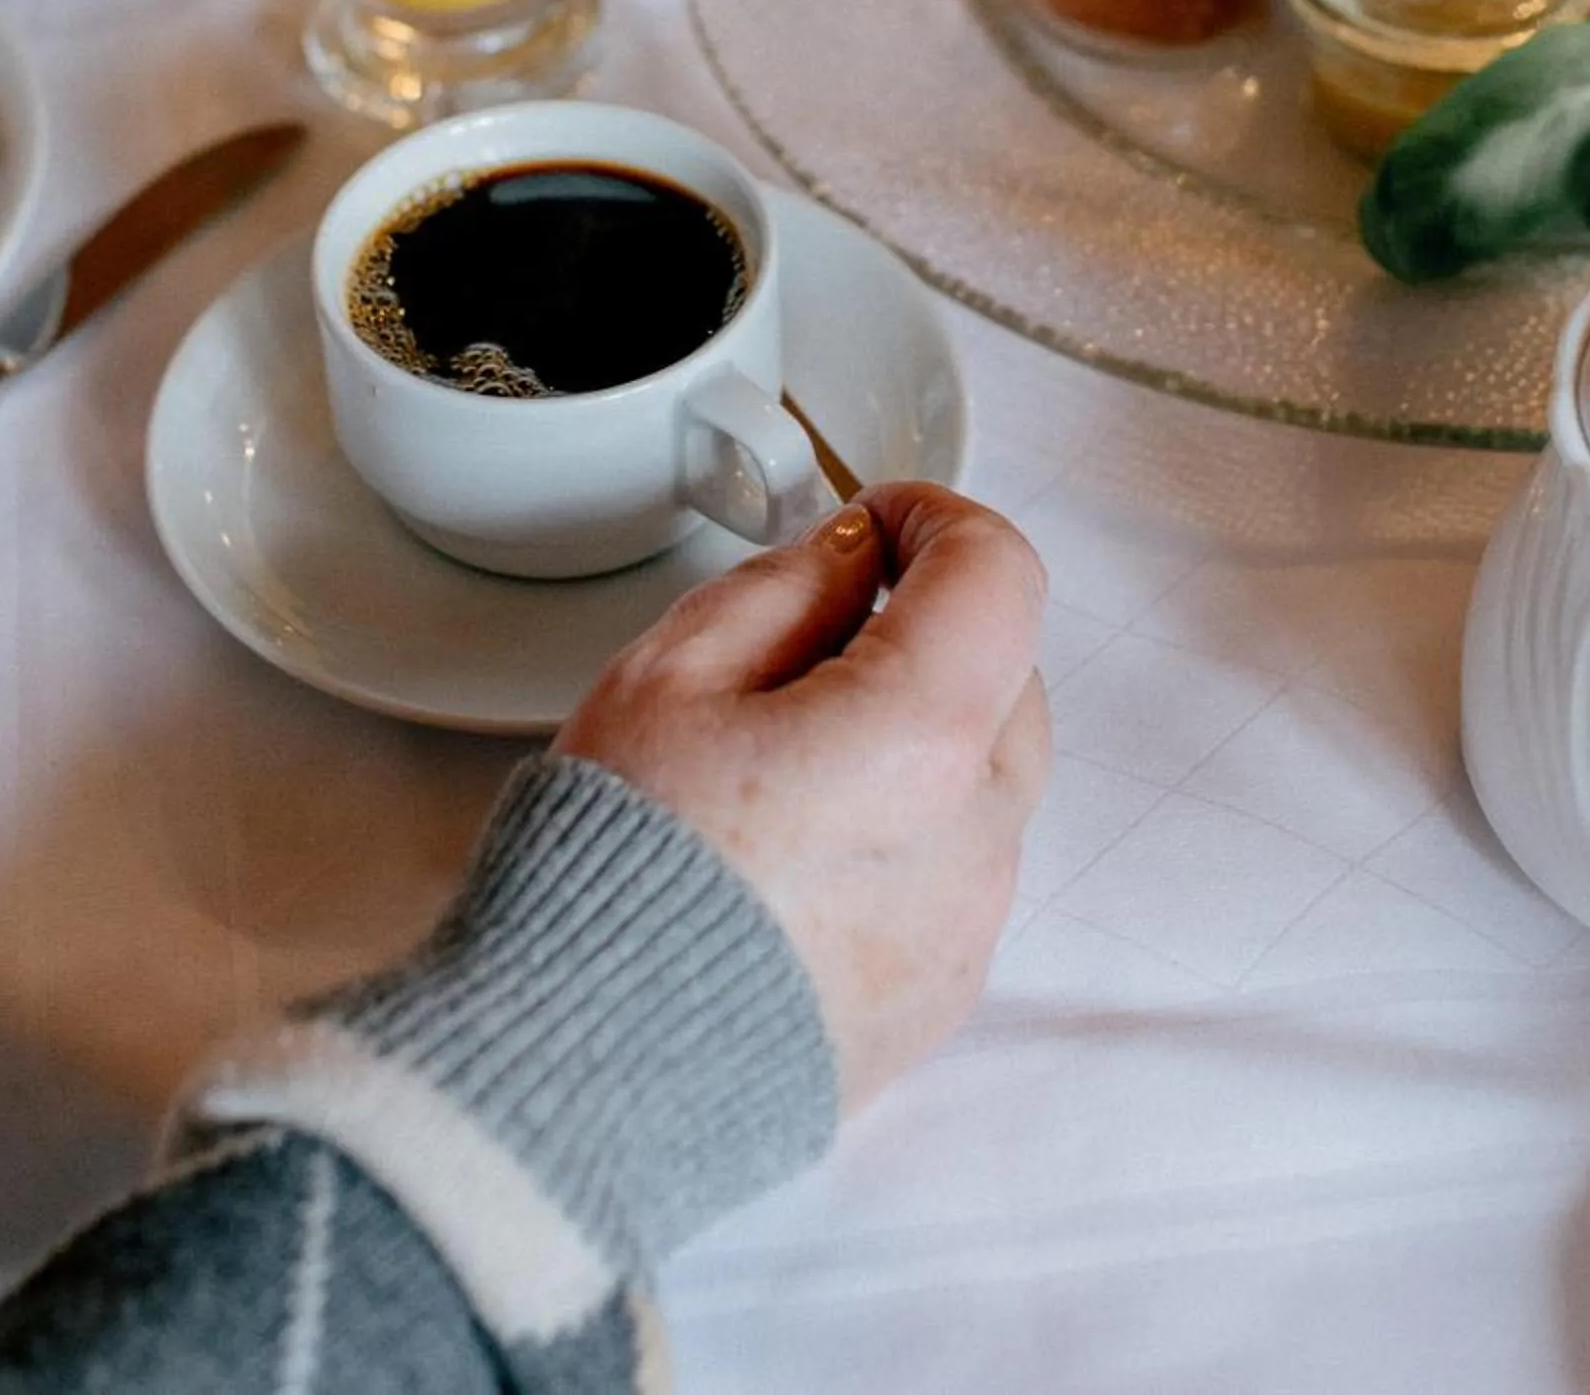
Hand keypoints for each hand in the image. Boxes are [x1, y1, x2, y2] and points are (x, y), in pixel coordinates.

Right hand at [555, 483, 1049, 1113]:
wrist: (581, 1070)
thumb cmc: (614, 868)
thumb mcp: (670, 673)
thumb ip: (785, 587)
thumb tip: (852, 557)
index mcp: (917, 737)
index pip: (998, 575)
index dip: (939, 519)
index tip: (882, 519)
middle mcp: (973, 835)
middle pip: (1008, 673)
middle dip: (931, 626)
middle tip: (819, 630)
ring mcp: (969, 924)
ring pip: (989, 776)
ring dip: (926, 731)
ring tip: (793, 749)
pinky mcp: (945, 991)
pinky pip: (961, 870)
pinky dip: (913, 827)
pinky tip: (803, 841)